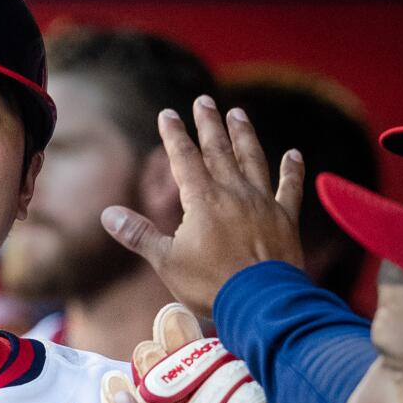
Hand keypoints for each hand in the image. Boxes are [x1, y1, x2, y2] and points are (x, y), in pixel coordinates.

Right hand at [99, 96, 305, 317]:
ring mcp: (262, 203)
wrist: (259, 301)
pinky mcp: (285, 219)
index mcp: (202, 200)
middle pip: (219, 150)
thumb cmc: (209, 284)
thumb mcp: (166, 261)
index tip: (168, 114)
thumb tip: (107, 214)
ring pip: (253, 159)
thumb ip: (139, 234)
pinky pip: (289, 188)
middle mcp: (233, 193)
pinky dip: (293, 170)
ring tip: (238, 114)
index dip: (174, 135)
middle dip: (209, 124)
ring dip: (244, 135)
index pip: (185, 159)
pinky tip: (294, 155)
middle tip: (204, 100)